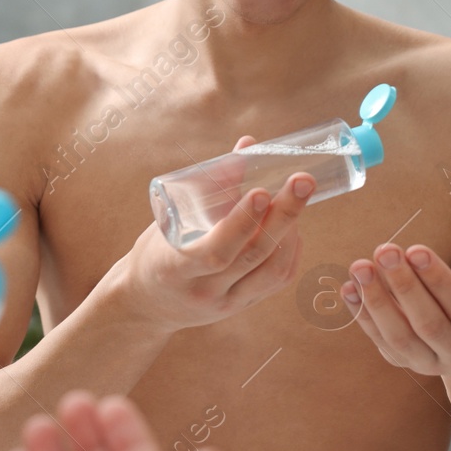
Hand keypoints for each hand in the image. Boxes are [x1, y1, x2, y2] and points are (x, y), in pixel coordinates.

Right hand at [108, 137, 313, 333]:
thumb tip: (248, 145)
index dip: (242, 222)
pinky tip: (292, 226)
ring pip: (272, 272)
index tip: (262, 190)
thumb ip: (209, 185)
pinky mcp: (243, 305)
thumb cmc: (156, 251)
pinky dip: (291, 249)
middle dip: (283, 215)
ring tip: (297, 198)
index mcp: (173, 269)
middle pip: (253, 256)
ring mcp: (226, 303)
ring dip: (290, 230)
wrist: (148, 304)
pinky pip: (277, 280)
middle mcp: (203, 292)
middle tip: (303, 180)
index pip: (215, 251)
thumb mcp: (170, 220)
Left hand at [341, 243, 450, 375]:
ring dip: (376, 301)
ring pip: (400, 336)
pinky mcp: (403, 361)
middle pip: (429, 324)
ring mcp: (430, 364)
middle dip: (404, 286)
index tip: (417, 250)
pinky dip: (361, 314)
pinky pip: (379, 340)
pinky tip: (348, 288)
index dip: (440, 281)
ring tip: (361, 267)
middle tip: (385, 250)